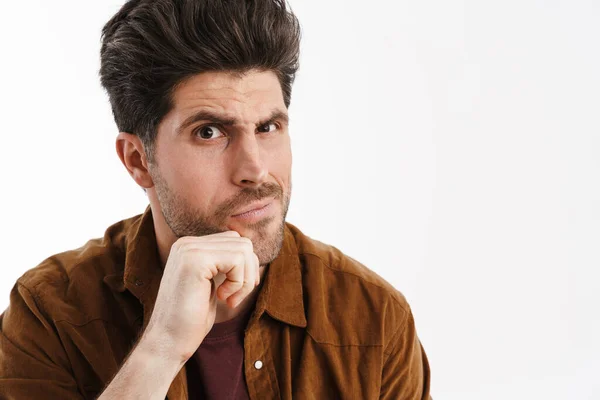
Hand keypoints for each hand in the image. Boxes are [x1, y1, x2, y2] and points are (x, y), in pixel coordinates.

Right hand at [142, 230, 259, 361]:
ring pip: (243, 249)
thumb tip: (250, 253)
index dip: (245, 268)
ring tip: (229, 300)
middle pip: (242, 243)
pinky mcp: (195, 259)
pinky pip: (237, 259)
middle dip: (248, 273)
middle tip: (234, 298)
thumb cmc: (192, 319)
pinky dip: (239, 283)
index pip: (234, 240)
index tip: (238, 292)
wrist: (168, 341)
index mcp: (190, 247)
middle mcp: (187, 243)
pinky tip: (223, 298)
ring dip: (244, 280)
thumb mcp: (211, 284)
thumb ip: (224, 264)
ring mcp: (189, 248)